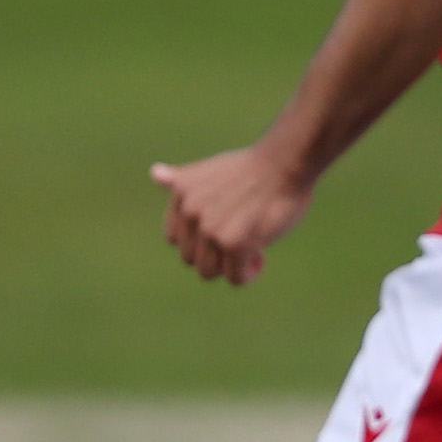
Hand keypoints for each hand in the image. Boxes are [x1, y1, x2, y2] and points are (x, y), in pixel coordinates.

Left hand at [150, 145, 313, 285]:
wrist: (286, 162)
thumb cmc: (255, 168)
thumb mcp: (212, 170)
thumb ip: (183, 180)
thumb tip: (155, 174)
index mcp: (181, 194)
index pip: (174, 239)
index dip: (200, 241)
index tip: (224, 229)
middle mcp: (190, 212)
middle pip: (191, 259)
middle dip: (216, 256)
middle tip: (244, 238)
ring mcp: (210, 229)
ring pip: (210, 272)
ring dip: (232, 267)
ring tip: (253, 248)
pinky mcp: (234, 243)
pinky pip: (235, 278)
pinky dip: (249, 274)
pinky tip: (261, 256)